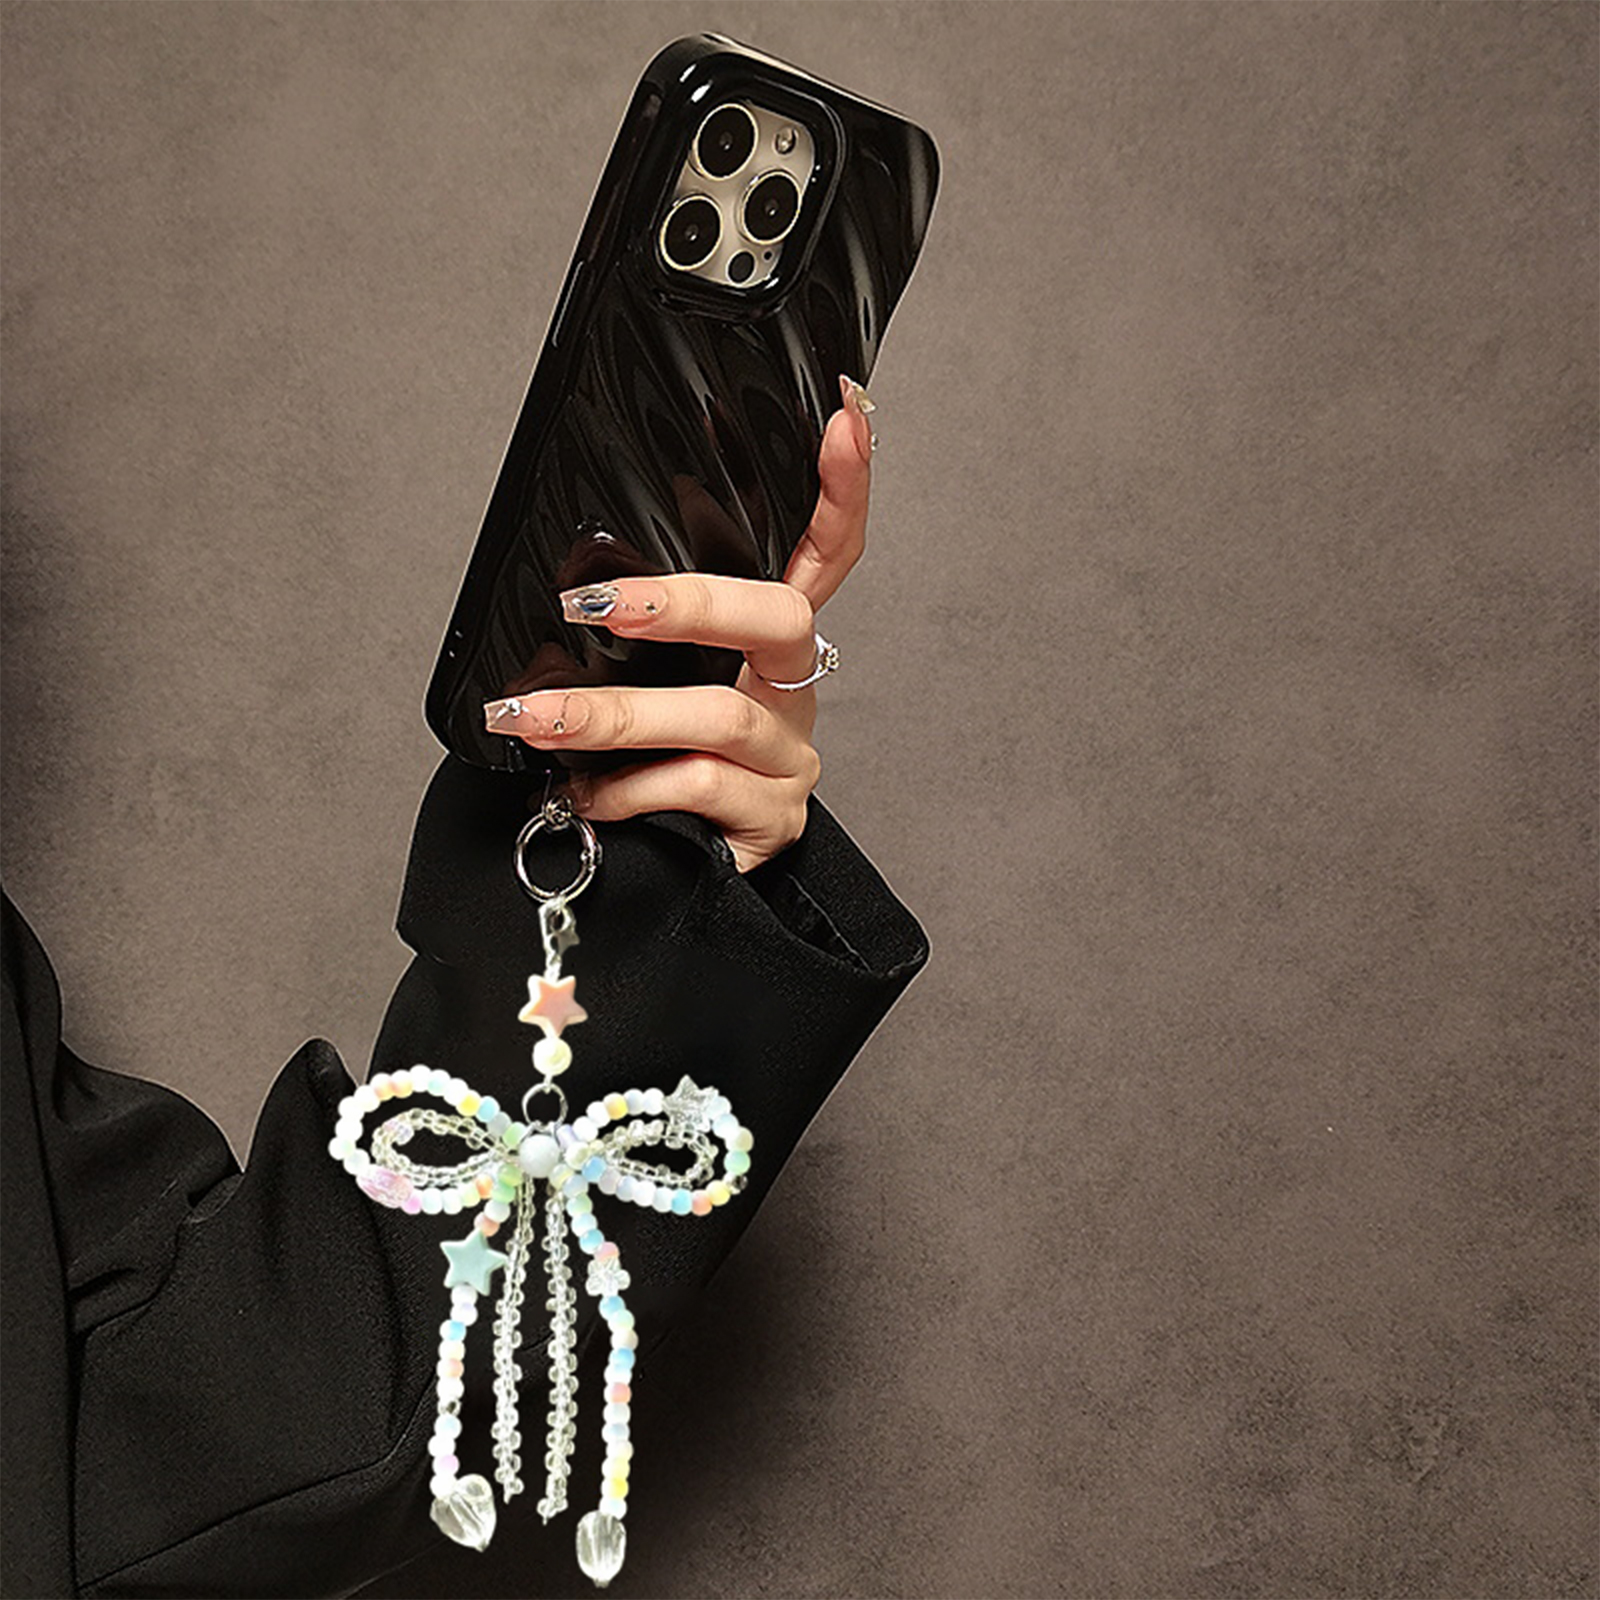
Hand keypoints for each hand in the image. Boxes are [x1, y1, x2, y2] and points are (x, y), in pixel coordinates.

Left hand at [483, 376, 875, 872]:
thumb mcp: (655, 684)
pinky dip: (626, 788)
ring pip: (719, 712)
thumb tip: (572, 597)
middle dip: (685, 603)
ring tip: (537, 718)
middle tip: (597, 605)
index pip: (828, 550)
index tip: (844, 419)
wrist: (684, 881)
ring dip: (614, 714)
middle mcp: (793, 690)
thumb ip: (640, 641)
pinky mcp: (771, 819)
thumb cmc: (657, 762)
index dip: (842, 488)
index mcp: (770, 642)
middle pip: (781, 619)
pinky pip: (700, 786)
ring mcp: (788, 756)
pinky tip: (586, 794)